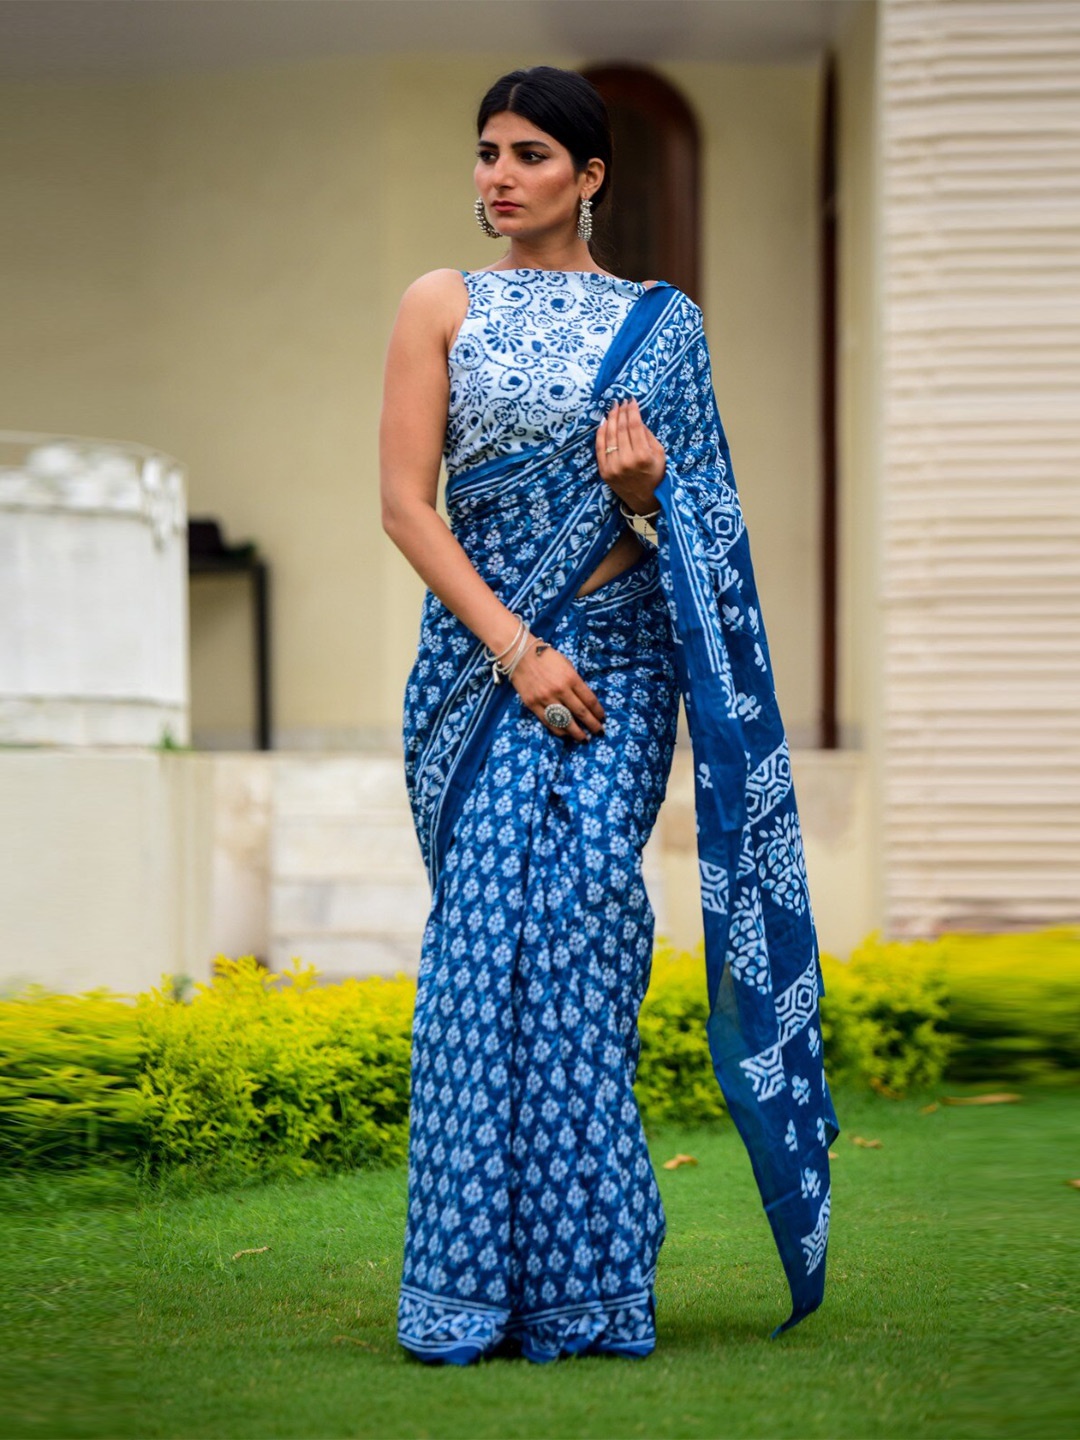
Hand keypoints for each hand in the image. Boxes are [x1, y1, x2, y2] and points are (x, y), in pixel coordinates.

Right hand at [510, 641, 605, 741]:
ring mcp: (545, 699)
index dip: (598, 711)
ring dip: (577, 733)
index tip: (602, 718)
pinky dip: (559, 731)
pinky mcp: (533, 705)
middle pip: (581, 713)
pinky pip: (548, 722)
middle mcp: (560, 690)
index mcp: (571, 678)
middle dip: (592, 725)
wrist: (520, 655)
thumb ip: (575, 682)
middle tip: (599, 732)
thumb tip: (584, 700)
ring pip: (565, 722)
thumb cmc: (546, 657)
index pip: (589, 700)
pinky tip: (566, 734)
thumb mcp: (567, 665)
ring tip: (584, 739)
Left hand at [595, 397, 666, 513]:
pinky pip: (599, 448)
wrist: (644, 499)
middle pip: (620, 429)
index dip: (631, 411)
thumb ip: (647, 435)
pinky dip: (601, 433)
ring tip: (613, 408)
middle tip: (621, 401)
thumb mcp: (659, 453)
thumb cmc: (655, 473)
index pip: (634, 426)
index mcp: (643, 456)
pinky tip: (604, 422)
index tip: (631, 400)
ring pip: (609, 436)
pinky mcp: (604, 471)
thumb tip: (634, 417)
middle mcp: (626, 461)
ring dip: (610, 419)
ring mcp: (613, 467)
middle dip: (621, 412)